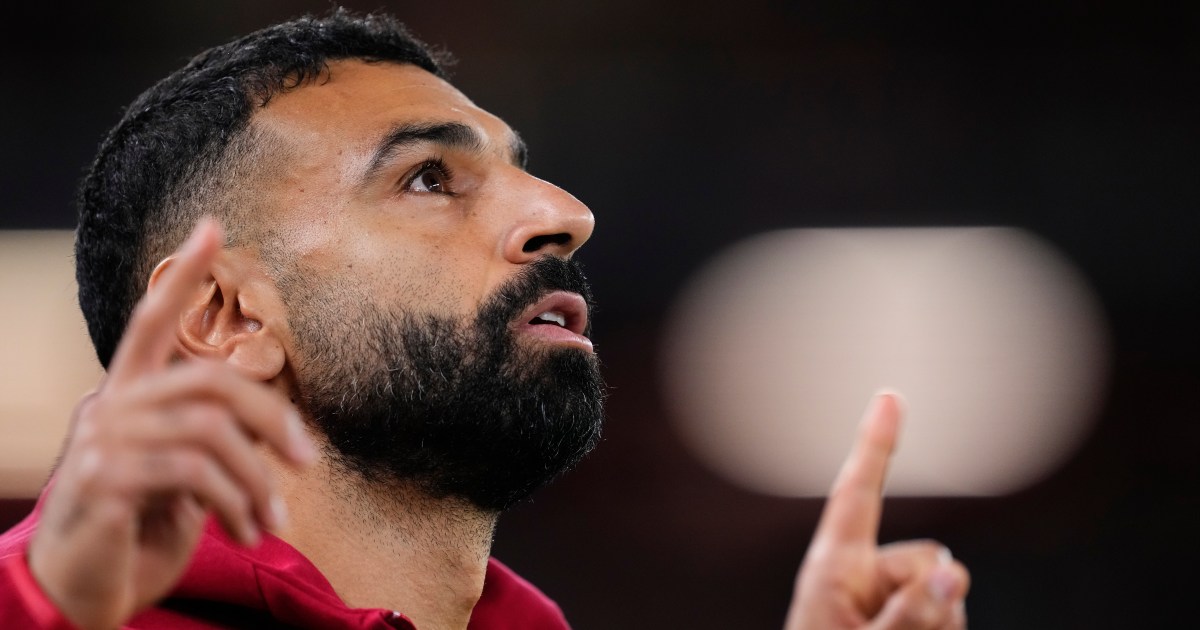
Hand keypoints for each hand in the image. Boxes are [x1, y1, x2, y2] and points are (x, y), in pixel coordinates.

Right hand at [27, 220, 316, 629]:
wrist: (82, 596)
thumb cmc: (138, 532)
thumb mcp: (185, 479)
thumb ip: (213, 441)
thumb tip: (277, 428)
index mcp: (128, 396)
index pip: (150, 322)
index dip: (182, 276)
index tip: (213, 226)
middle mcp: (109, 408)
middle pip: (209, 380)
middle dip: (272, 418)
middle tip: (309, 462)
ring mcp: (101, 443)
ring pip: (209, 430)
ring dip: (258, 480)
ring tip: (274, 521)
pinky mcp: (103, 483)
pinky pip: (193, 473)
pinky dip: (237, 503)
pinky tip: (249, 532)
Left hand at [784, 393, 969, 628]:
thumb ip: (911, 615)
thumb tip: (957, 571)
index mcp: (833, 568)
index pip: (858, 493)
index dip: (877, 444)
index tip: (890, 396)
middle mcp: (862, 576)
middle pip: (930, 559)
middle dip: (932, 600)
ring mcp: (888, 602)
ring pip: (949, 596)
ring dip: (938, 628)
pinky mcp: (911, 622)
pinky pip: (950, 616)